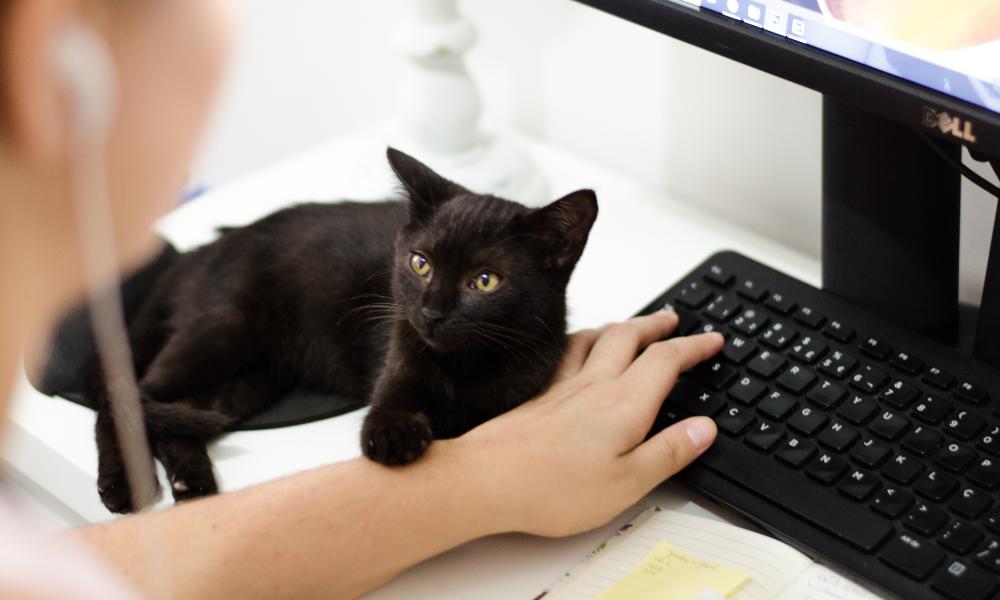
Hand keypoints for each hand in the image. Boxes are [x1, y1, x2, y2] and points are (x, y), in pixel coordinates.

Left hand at [447, 310, 722, 536]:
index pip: (666, 361)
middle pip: (630, 336)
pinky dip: (582, 340)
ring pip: (596, 338)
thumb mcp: (627, 483)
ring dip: (621, 326)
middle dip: (657, 324)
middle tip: (674, 319)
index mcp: (624, 405)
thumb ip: (668, 452)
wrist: (486, 479)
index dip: (694, 346)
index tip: (712, 340)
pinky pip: (566, 352)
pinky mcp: (538, 395)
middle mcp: (594, 386)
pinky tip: (576, 348)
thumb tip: (704, 428)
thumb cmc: (551, 488)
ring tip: (632, 326)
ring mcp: (562, 386)